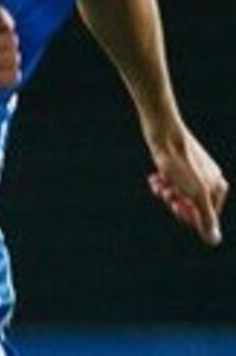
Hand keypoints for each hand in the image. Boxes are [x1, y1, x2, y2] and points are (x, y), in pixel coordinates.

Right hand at [0, 5, 20, 123]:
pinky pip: (5, 77)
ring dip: (13, 65)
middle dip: (12, 49)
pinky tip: (7, 79)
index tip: (6, 33)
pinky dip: (11, 78)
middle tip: (6, 57)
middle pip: (9, 38)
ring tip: (8, 68)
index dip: (8, 23)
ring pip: (10, 58)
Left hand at [147, 129, 226, 245]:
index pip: (204, 216)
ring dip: (165, 192)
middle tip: (167, 193)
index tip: (175, 206)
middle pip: (189, 205)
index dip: (186, 215)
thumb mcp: (194, 194)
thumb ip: (205, 217)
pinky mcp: (177, 164)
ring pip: (177, 193)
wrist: (162, 132)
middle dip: (174, 202)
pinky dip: (161, 182)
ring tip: (159, 183)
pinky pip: (170, 181)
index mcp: (218, 188)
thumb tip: (213, 240)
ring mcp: (193, 171)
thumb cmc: (179, 163)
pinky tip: (154, 178)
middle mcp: (208, 179)